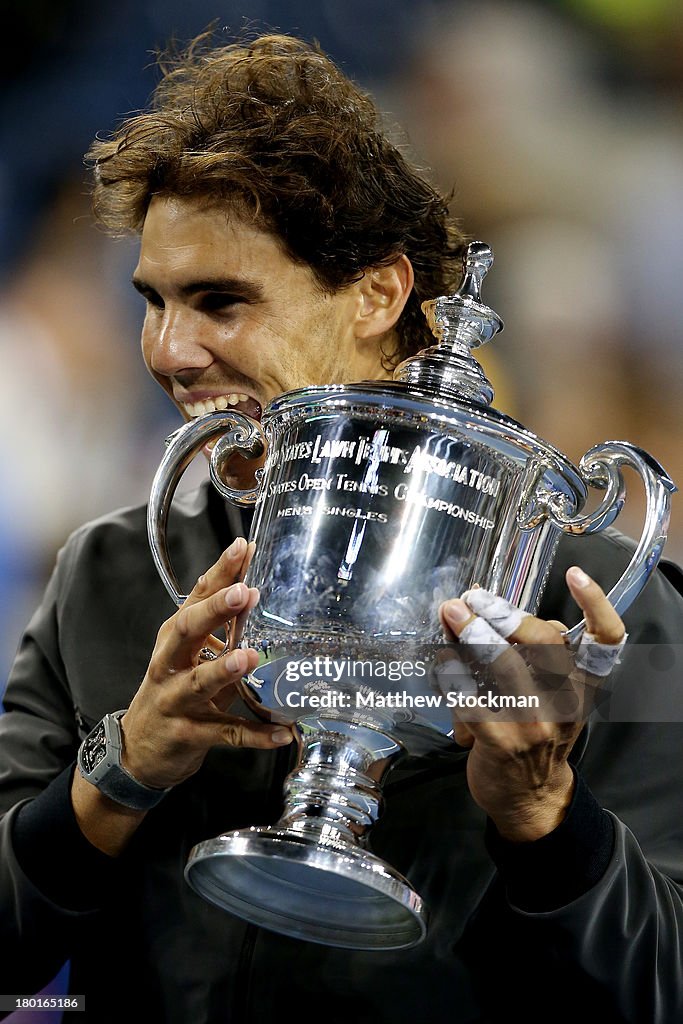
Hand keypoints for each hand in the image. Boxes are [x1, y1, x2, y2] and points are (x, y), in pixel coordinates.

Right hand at [120, 537, 292, 790]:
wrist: (139, 749)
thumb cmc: (172, 690)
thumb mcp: (190, 654)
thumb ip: (220, 627)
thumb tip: (256, 585)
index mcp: (173, 638)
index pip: (195, 597)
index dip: (219, 572)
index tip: (243, 548)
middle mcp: (169, 665)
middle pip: (185, 631)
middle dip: (214, 611)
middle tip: (245, 593)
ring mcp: (175, 701)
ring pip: (198, 683)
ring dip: (224, 669)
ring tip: (250, 656)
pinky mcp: (187, 735)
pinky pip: (224, 734)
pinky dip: (254, 735)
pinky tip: (281, 732)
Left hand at [439, 567, 624, 841]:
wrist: (531, 797)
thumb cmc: (537, 731)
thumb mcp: (553, 694)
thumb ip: (535, 654)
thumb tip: (488, 605)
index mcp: (584, 683)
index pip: (606, 639)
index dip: (596, 605)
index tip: (576, 575)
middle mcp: (565, 700)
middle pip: (543, 641)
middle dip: (503, 613)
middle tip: (471, 598)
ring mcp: (534, 722)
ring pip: (503, 664)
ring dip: (472, 634)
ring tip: (450, 615)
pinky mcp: (500, 741)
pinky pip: (470, 697)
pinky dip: (452, 674)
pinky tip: (442, 662)